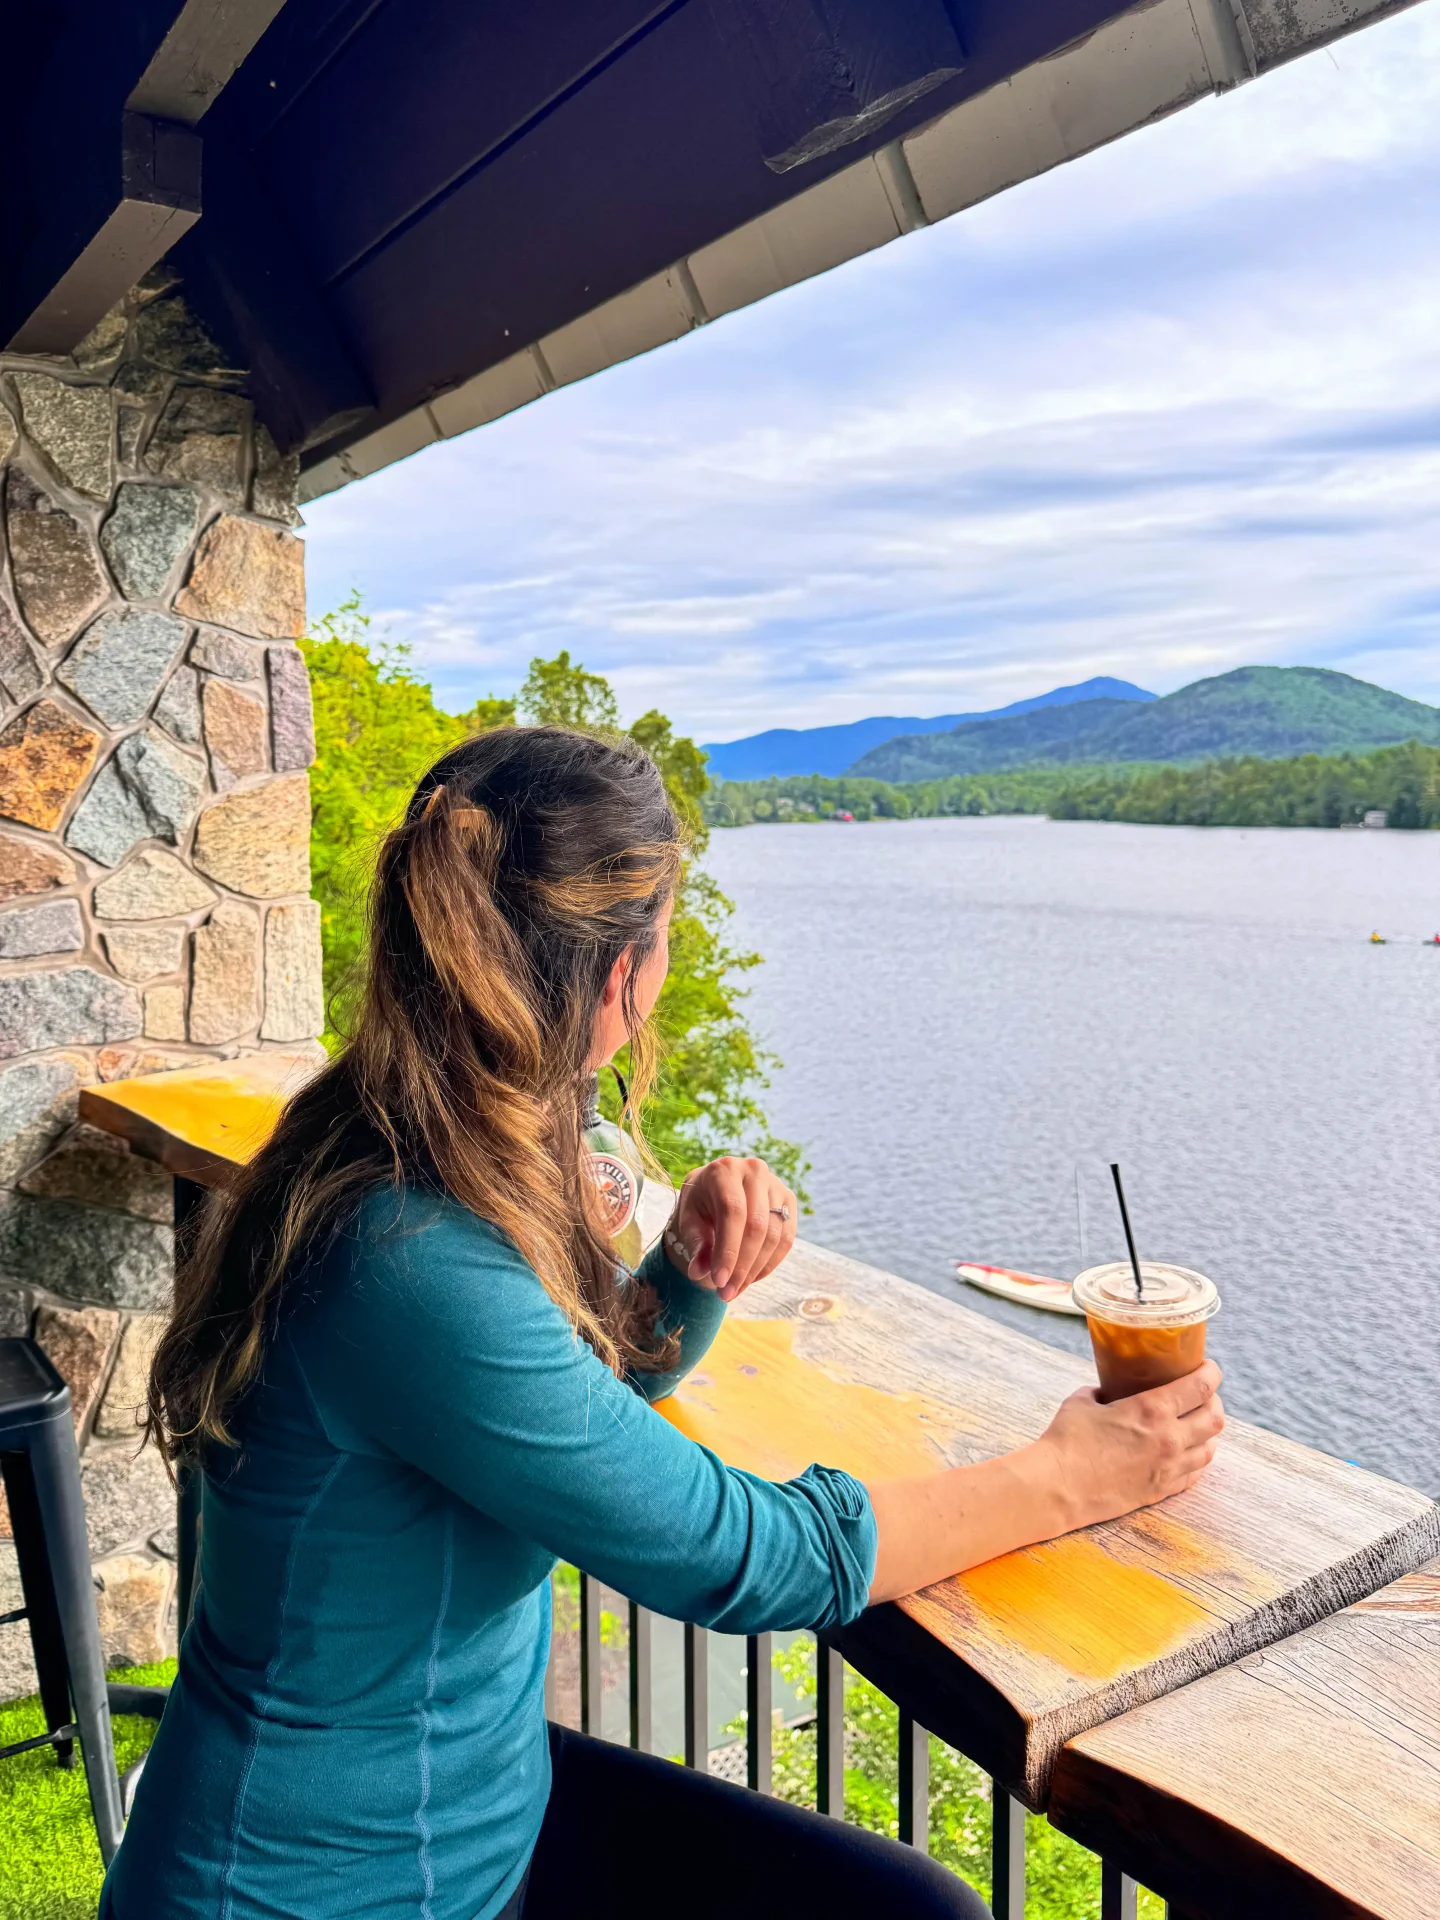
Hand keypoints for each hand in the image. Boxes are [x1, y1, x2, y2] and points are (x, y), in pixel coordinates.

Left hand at [665, 1156, 797, 1301]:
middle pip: (757, 1226)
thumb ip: (696, 1244)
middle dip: (742, 1266)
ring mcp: (776, 1184)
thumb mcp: (690, 1220)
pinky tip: (751, 1278)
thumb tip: (699, 1272)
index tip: (719, 1281)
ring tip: (735, 1290)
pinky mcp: (789, 1199)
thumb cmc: (700, 1204)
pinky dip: (770, 1263)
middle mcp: (754, 1171)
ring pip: (775, 1235)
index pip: (732, 1212)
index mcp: (724, 1170)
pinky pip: (787, 1238)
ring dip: (756, 1269)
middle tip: (726, 1294)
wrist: (716, 1188)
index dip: (728, 1250)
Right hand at [1032, 1361, 1225, 1532]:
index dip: (1211, 1373)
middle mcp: (1169, 1439)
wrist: (1059, 1487)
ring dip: (1208, 1433)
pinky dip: (1197, 1459)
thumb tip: (1107, 1392)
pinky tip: (1188, 1453)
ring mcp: (1168, 1468)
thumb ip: (1103, 1392)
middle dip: (1214, 1402)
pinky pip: (1195, 1474)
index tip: (1209, 1367)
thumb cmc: (1066, 1440)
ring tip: (1197, 1424)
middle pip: (1215, 1419)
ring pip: (1210, 1448)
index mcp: (1151, 1410)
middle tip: (1204, 1395)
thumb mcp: (1083, 1401)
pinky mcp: (1161, 1491)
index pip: (1200, 1388)